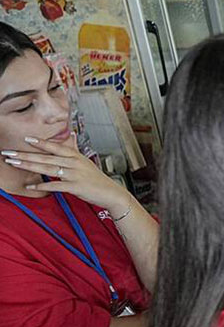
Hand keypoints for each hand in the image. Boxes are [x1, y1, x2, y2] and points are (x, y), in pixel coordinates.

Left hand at [3, 135, 133, 213]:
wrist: (110, 193)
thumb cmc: (96, 178)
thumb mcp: (86, 161)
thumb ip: (75, 148)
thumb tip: (72, 134)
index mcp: (75, 156)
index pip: (55, 147)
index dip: (40, 143)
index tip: (26, 138)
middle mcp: (74, 163)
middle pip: (46, 157)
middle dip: (25, 155)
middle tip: (9, 153)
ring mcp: (74, 175)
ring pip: (48, 169)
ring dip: (28, 166)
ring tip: (14, 164)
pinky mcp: (75, 187)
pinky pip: (55, 186)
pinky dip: (42, 186)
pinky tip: (30, 185)